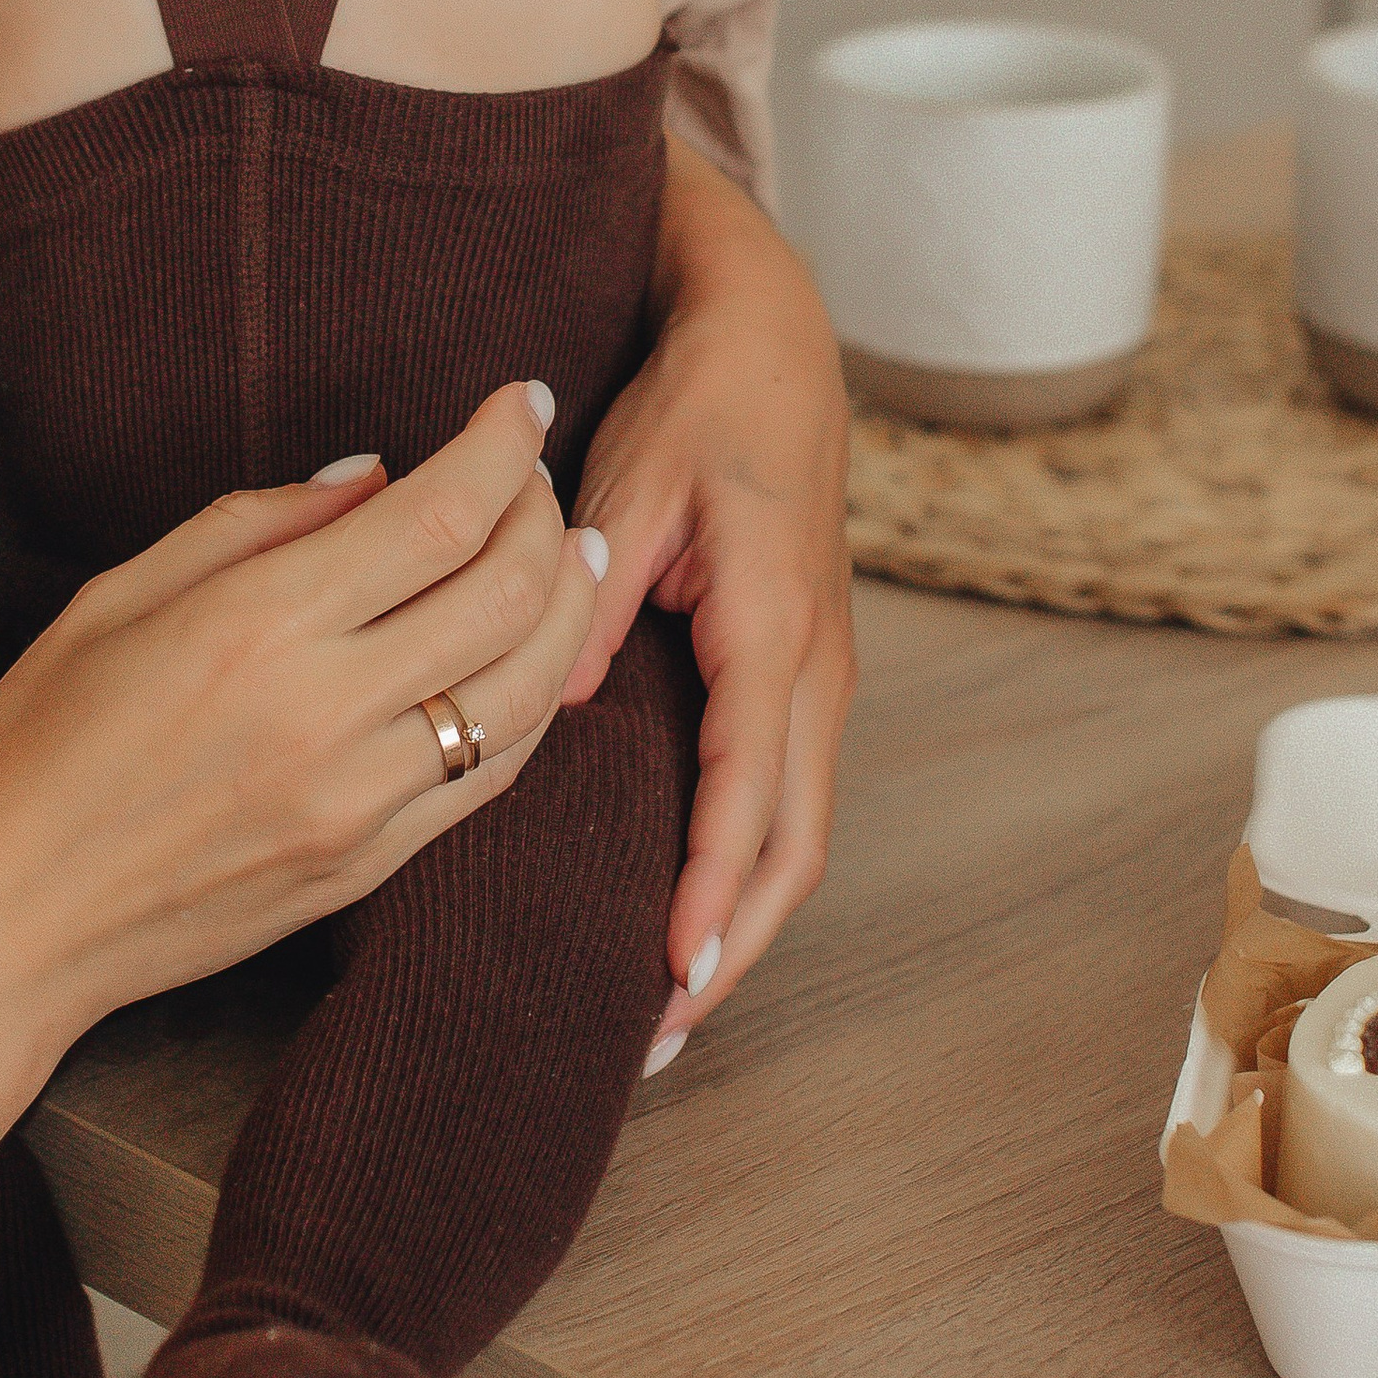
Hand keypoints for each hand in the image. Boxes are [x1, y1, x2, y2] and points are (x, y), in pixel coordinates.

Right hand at [0, 382, 603, 1324]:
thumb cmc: (30, 750)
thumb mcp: (117, 598)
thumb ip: (256, 525)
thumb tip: (376, 477)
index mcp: (257, 627)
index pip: (440, 514)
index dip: (502, 445)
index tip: (519, 403)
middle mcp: (327, 714)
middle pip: (509, 592)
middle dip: (544, 512)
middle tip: (536, 474)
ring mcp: (358, 802)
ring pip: (528, 691)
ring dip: (566, 609)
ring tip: (564, 555)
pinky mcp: (367, 867)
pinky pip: (491, 776)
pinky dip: (530, 703)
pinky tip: (526, 660)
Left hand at [568, 146, 853, 1069]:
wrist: (775, 343)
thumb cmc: (702, 404)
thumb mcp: (637, 479)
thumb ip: (599, 590)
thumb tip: (560, 697)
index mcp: (772, 627)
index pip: (749, 791)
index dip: (711, 889)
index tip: (671, 970)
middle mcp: (813, 668)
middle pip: (793, 846)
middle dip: (734, 947)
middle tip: (658, 1034)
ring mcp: (818, 675)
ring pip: (798, 833)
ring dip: (745, 923)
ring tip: (672, 1007)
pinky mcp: (800, 673)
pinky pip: (784, 797)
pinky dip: (748, 871)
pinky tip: (693, 913)